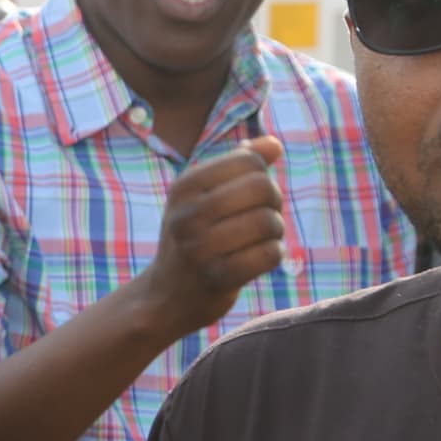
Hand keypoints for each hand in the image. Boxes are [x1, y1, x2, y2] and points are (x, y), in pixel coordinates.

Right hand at [133, 136, 286, 339]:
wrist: (166, 296)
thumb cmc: (194, 237)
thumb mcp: (204, 194)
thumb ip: (240, 163)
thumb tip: (273, 144)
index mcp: (183, 186)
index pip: (248, 161)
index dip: (261, 175)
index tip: (249, 195)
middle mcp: (186, 215)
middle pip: (262, 187)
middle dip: (273, 202)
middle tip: (261, 218)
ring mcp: (199, 249)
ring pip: (268, 221)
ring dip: (275, 231)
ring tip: (260, 240)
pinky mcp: (216, 279)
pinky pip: (269, 254)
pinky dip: (273, 255)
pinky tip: (258, 259)